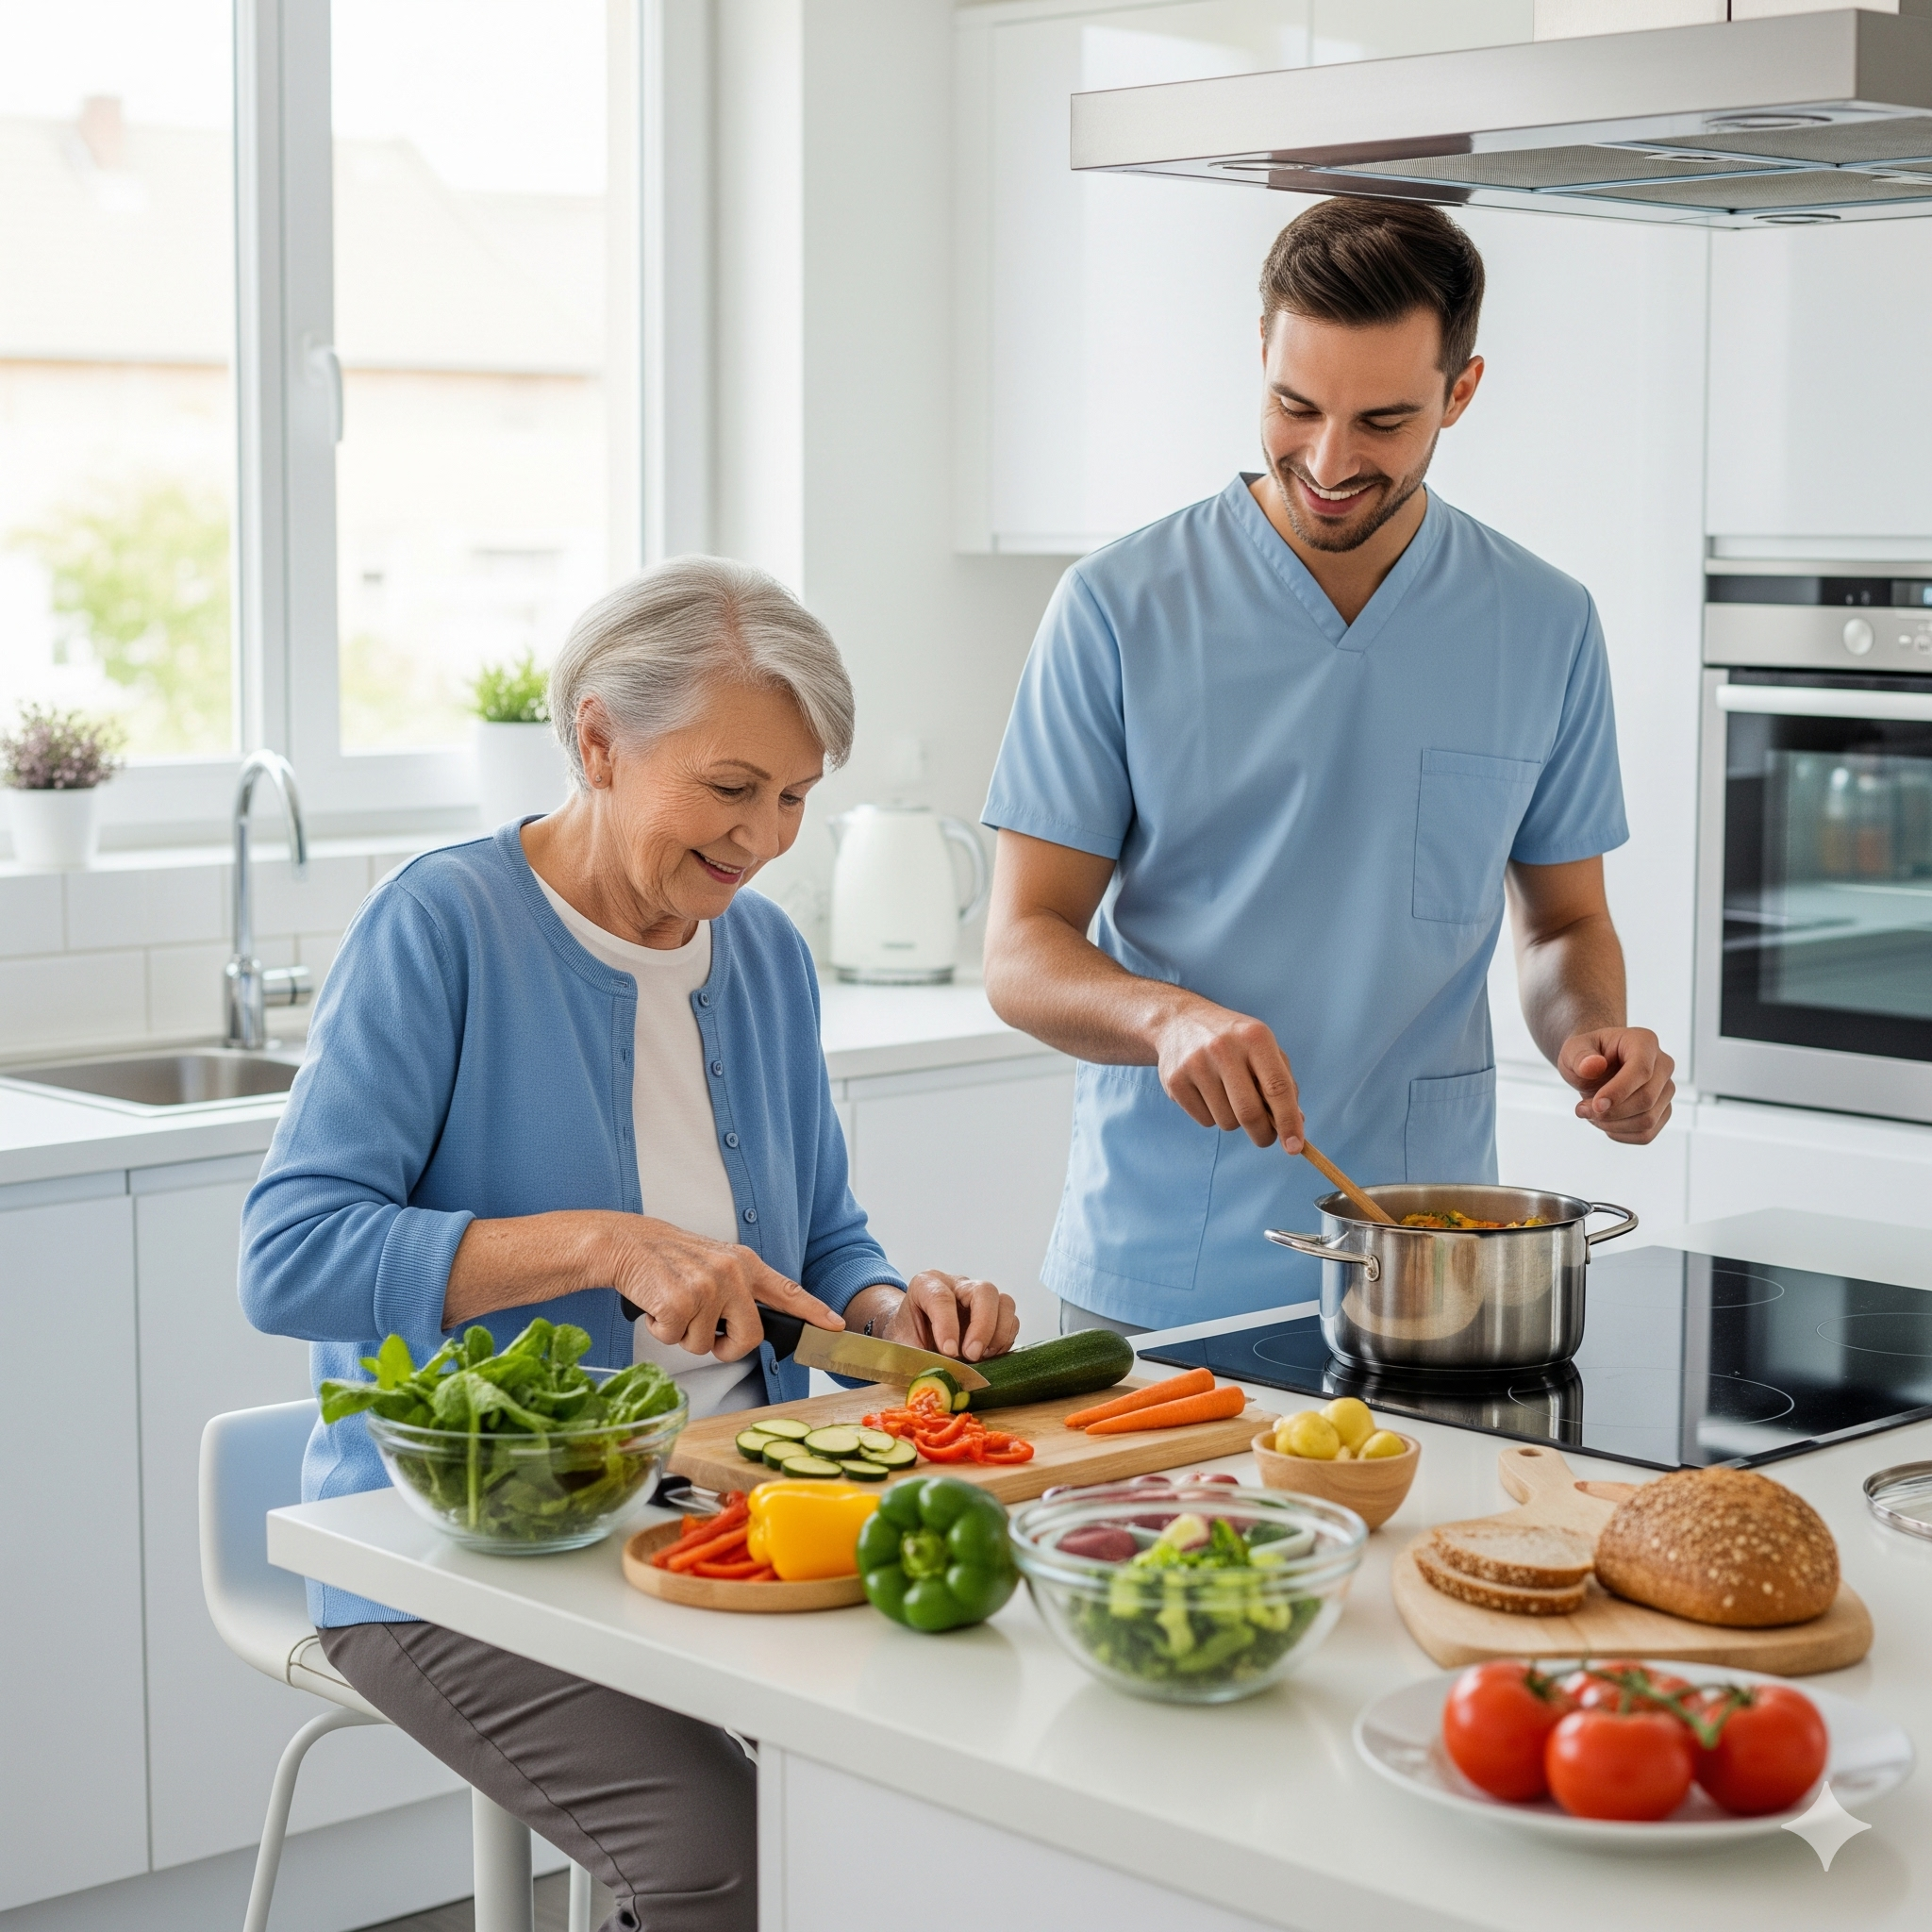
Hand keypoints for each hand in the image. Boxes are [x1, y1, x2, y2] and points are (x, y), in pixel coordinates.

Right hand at [604, 1219, 840, 1363]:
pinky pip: (675, 1339)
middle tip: (704, 1331)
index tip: (836, 1326)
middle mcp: (732, 1273)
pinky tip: (655, 1304)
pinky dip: (660, 1329)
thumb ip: (738, 1290)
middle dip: (726, 1347)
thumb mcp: (713, 1264)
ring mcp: (707, 1287)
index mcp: (744, 1264)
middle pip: (749, 1338)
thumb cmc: (668, 1261)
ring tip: (672, 1304)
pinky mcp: (679, 1301)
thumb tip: (751, 1328)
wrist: (626, 1244)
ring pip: (705, 1345)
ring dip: (684, 1334)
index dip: (813, 1311)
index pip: (787, 1290)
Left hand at [877, 1271, 1019, 1362]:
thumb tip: (938, 1380)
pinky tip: (989, 1356)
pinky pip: (1012, 1321)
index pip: (942, 1296)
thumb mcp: (903, 1345)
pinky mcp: (994, 1312)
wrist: (913, 1332)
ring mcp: (978, 1297)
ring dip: (998, 1333)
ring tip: (982, 1357)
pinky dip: (1005, 1341)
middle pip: (983, 1291)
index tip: (948, 1352)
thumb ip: (917, 1360)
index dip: (947, 1325)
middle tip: (972, 1354)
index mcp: (927, 1285)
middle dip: (982, 1326)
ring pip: (1004, 1302)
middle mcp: (957, 1285)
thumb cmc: (907, 1335)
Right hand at [1152, 995, 1303, 1150]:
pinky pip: (1204, 1121)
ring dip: (1234, 1121)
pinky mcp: (1175, 1081)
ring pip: (1226, 1122)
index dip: (1288, 1121)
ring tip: (1229, 1097)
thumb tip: (1295, 1124)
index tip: (1294, 1147)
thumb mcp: (1263, 1048)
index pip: (1277, 1087)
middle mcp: (1224, 1048)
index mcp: (1255, 1037)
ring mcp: (1196, 1064)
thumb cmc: (1233, 1040)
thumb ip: (1282, 1083)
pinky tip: (1208, 1093)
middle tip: (1265, 1137)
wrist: (1180, 1022)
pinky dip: (1212, 1117)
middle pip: (1249, 1112)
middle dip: (1262, 1134)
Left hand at [1559, 1028, 1674, 1144]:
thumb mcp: (1573, 1050)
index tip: (1595, 1105)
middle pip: (1646, 1099)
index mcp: (1644, 1041)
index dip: (1618, 1092)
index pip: (1641, 1071)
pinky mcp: (1663, 1111)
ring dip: (1612, 1125)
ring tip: (1590, 1114)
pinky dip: (1620, 1134)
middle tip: (1582, 1110)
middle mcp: (1663, 1064)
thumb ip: (1579, 1056)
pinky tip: (1604, 1122)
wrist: (1593, 1067)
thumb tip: (1593, 1066)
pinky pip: (1646, 1134)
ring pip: (1648, 1120)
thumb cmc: (1585, 1056)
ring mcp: (1666, 1089)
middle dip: (1611, 1112)